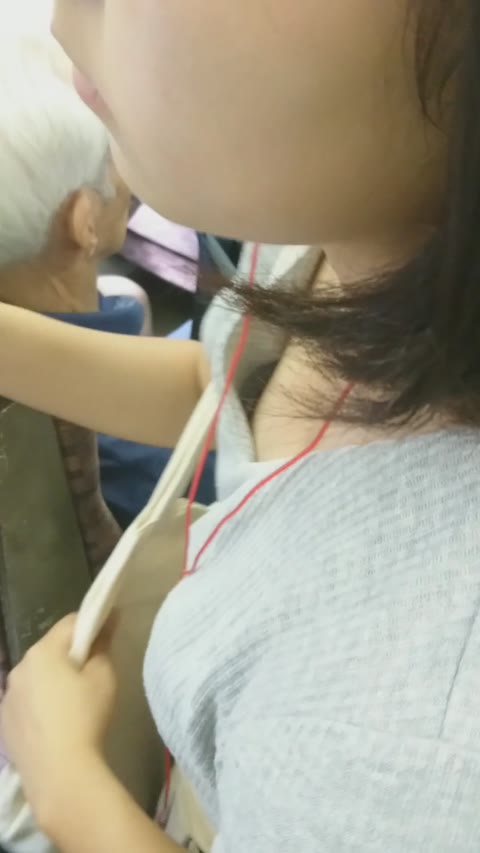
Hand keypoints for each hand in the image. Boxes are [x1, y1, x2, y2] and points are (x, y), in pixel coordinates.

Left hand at [1, 615, 116, 820]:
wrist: (60, 773)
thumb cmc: (86, 717)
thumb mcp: (104, 677)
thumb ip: (103, 645)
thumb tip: (107, 620)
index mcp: (42, 652)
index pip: (70, 624)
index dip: (91, 625)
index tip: (107, 633)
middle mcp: (18, 668)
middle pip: (49, 650)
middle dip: (69, 656)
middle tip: (91, 674)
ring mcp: (7, 697)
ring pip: (35, 678)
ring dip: (51, 681)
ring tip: (71, 705)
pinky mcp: (3, 724)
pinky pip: (25, 703)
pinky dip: (38, 706)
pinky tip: (54, 725)